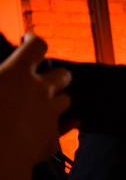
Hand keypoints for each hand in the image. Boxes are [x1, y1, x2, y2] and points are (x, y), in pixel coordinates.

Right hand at [0, 33, 70, 170]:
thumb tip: (1, 75)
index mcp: (18, 74)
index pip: (37, 46)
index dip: (35, 40)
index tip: (30, 40)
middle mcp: (40, 91)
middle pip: (62, 75)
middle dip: (56, 75)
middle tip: (42, 79)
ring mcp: (50, 115)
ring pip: (65, 100)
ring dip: (57, 100)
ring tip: (41, 105)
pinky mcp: (53, 139)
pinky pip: (65, 128)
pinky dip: (62, 126)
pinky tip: (58, 126)